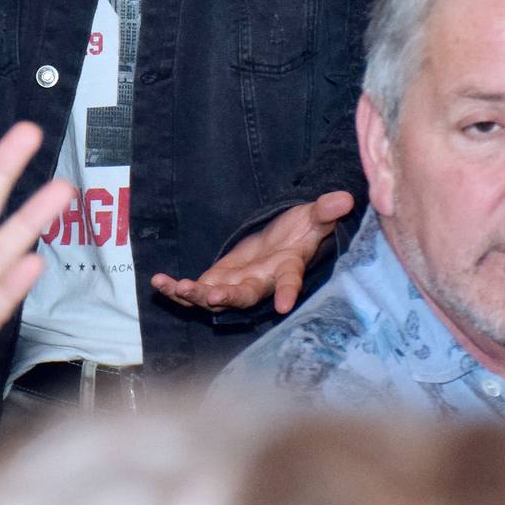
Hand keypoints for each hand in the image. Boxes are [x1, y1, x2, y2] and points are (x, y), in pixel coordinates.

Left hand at [150, 190, 353, 313]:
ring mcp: (236, 285)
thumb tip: (346, 198)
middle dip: (227, 297)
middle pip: (244, 296)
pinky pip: (195, 290)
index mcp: (286, 268)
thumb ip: (324, 211)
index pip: (290, 281)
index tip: (284, 306)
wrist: (280, 243)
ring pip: (214, 298)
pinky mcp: (217, 281)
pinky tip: (159, 282)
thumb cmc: (300, 231)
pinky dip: (177, 289)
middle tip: (211, 295)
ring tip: (175, 286)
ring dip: (194, 295)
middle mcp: (260, 283)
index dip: (288, 293)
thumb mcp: (313, 217)